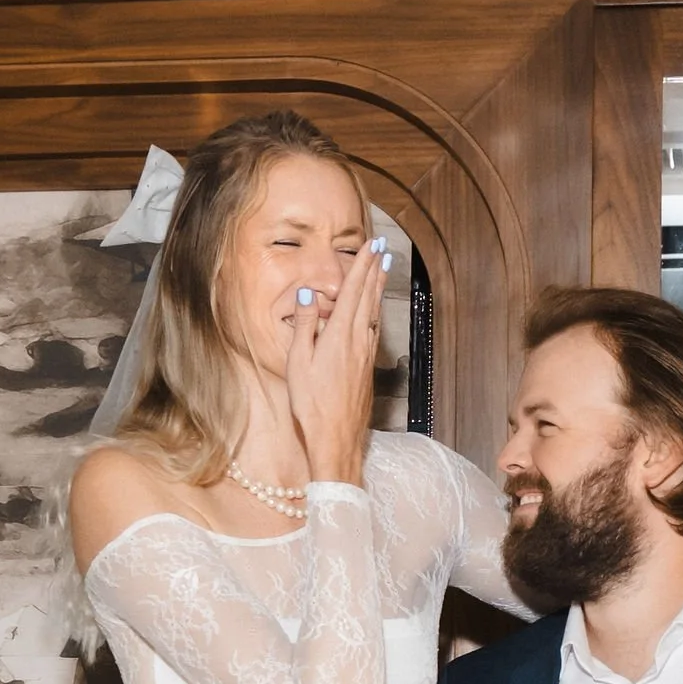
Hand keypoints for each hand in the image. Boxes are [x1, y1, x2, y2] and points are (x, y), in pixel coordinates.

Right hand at [285, 237, 384, 486]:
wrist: (337, 438)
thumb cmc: (312, 404)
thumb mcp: (299, 362)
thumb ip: (305, 326)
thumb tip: (308, 295)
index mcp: (340, 335)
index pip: (353, 291)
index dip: (363, 266)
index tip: (372, 245)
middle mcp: (358, 341)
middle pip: (368, 298)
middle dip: (375, 271)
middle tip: (383, 249)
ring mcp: (365, 355)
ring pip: (373, 313)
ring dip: (378, 289)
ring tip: (383, 270)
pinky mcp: (367, 369)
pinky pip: (372, 330)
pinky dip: (374, 312)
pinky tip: (374, 312)